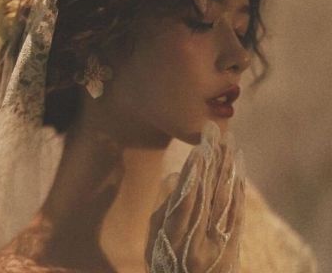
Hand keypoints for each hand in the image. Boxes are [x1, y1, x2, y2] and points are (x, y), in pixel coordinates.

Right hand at [145, 121, 244, 272]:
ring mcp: (219, 244)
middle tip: (217, 135)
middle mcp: (199, 240)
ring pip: (225, 200)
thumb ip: (163, 208)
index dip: (193, 172)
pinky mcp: (233, 247)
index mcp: (176, 238)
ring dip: (228, 168)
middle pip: (208, 194)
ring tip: (230, 143)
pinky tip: (240, 170)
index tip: (199, 148)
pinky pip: (238, 214)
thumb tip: (175, 176)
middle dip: (213, 161)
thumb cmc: (166, 265)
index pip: (186, 199)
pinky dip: (239, 189)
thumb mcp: (154, 241)